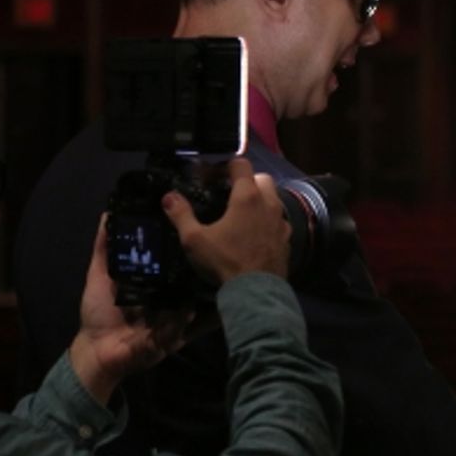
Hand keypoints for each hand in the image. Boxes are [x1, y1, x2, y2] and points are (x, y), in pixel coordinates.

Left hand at [70, 218, 191, 404]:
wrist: (96, 350)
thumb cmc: (98, 314)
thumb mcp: (99, 277)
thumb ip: (104, 250)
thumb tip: (106, 216)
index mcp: (153, 284)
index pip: (172, 264)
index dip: (182, 251)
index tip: (192, 232)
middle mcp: (167, 300)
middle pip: (188, 284)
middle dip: (199, 274)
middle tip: (209, 258)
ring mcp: (173, 320)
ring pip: (190, 305)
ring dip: (195, 297)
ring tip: (206, 283)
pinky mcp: (172, 339)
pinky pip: (183, 330)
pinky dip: (184, 321)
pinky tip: (189, 310)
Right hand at [165, 158, 289, 281]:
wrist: (257, 291)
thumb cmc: (225, 260)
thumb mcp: (195, 239)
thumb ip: (181, 215)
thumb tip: (168, 196)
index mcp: (247, 196)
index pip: (240, 164)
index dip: (225, 166)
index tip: (211, 176)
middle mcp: (269, 203)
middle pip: (261, 178)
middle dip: (246, 180)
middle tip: (228, 193)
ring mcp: (281, 221)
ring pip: (273, 199)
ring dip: (259, 200)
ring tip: (240, 214)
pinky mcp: (287, 238)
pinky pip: (278, 220)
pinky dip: (267, 220)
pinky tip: (254, 234)